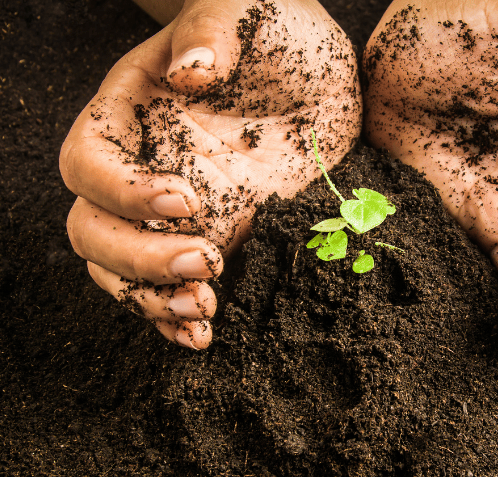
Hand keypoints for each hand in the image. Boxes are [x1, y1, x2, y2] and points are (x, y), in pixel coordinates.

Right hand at [61, 0, 360, 347]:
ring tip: (203, 311)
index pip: (89, 163)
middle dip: (139, 258)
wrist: (319, 79)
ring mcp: (173, 212)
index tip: (185, 200)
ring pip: (125, 272)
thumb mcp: (246, 12)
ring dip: (154, 301)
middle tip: (203, 261)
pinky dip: (180, 318)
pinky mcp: (214, 236)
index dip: (123, 192)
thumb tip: (187, 72)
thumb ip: (212, 32)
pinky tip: (203, 335)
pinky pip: (175, 287)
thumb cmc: (275, 32)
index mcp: (129, 111)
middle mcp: (140, 168)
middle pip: (95, 230)